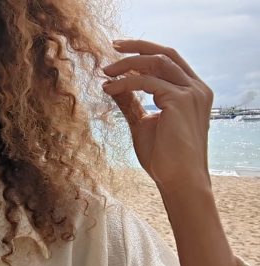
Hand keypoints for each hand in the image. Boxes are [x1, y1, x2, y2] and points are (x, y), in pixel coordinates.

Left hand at [102, 39, 213, 191]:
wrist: (178, 180)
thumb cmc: (163, 157)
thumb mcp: (142, 123)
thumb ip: (132, 102)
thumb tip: (114, 84)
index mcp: (192, 92)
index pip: (169, 61)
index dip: (144, 52)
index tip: (119, 52)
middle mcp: (197, 88)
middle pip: (165, 54)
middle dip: (137, 48)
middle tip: (112, 47)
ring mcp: (192, 93)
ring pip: (156, 63)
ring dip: (127, 64)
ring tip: (105, 72)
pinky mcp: (181, 101)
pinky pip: (146, 82)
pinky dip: (125, 82)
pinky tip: (109, 88)